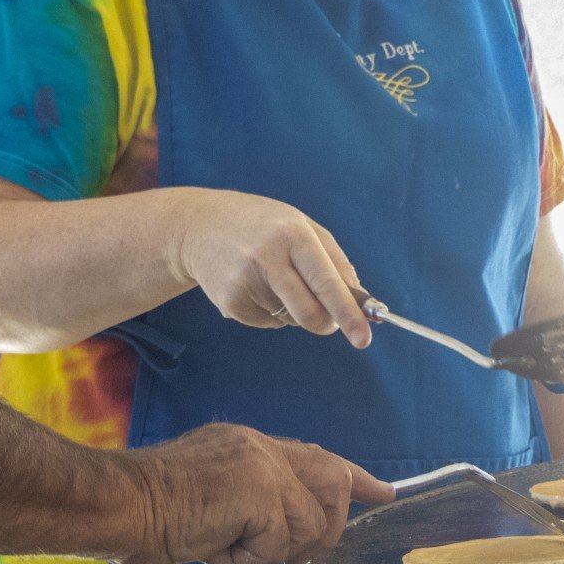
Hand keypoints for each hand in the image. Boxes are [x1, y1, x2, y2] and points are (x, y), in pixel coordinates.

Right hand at [112, 422, 394, 563]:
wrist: (117, 503)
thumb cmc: (146, 511)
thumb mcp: (209, 501)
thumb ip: (250, 505)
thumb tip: (285, 537)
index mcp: (249, 446)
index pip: (316, 457)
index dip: (353, 477)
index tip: (382, 492)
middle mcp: (261, 447)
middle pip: (332, 486)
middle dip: (321, 531)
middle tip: (282, 555)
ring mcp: (262, 465)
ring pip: (308, 526)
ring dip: (269, 552)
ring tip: (223, 544)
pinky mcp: (258, 491)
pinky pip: (279, 544)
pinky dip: (246, 561)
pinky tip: (213, 547)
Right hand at [163, 188, 371, 345]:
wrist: (200, 226)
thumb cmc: (263, 225)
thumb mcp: (301, 226)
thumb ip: (335, 261)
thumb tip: (361, 301)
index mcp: (293, 234)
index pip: (326, 282)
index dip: (348, 313)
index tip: (363, 338)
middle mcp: (267, 257)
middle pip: (309, 312)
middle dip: (327, 324)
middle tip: (330, 322)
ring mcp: (244, 282)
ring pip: (290, 320)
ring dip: (293, 310)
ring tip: (273, 278)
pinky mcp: (230, 303)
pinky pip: (269, 324)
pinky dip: (271, 313)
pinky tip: (255, 286)